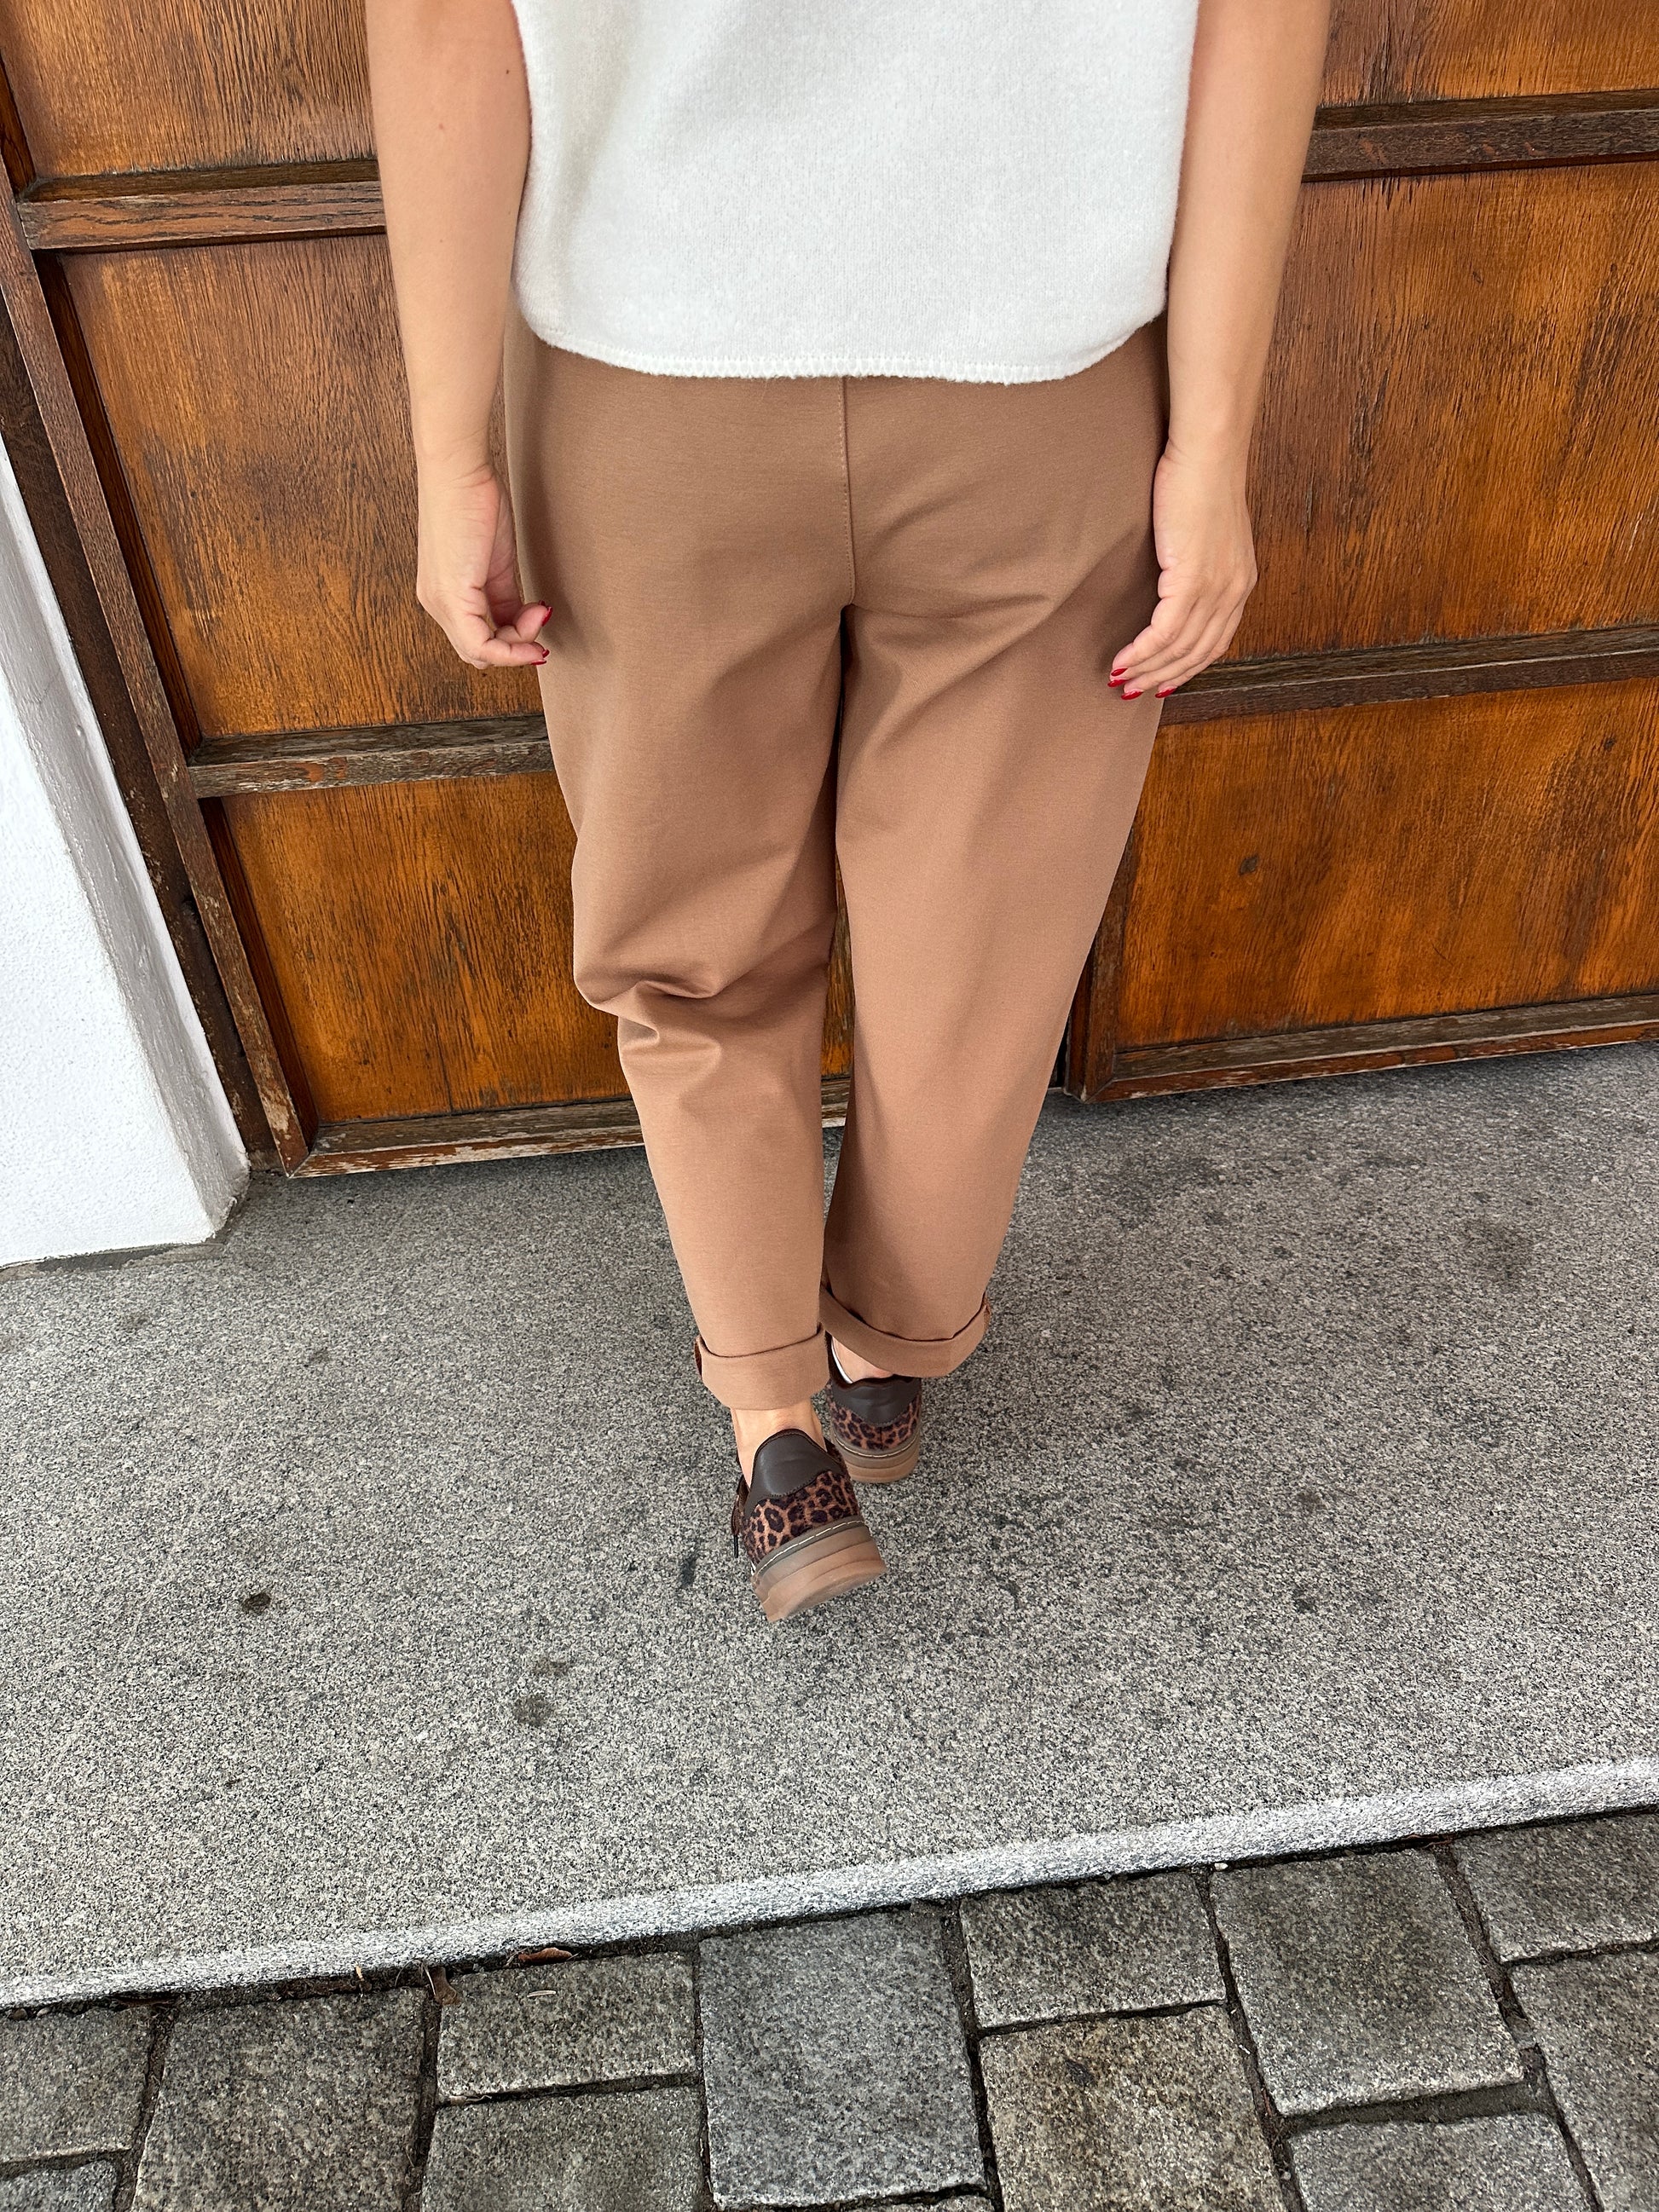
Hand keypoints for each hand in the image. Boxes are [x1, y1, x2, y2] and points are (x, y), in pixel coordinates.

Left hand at [415, 460, 549, 669]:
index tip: (541, 616)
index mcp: (443, 593)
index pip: (478, 637)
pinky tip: (536, 622)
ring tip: (540, 615)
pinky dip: (512, 646)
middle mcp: (436, 602)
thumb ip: (506, 595)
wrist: (459, 471)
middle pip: (478, 652)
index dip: (514, 639)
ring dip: (519, 643)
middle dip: (517, 645)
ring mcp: (440, 602)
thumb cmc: (473, 500)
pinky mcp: (450, 597)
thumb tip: (526, 617)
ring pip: (480, 653)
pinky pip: (481, 645)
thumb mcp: (497, 559)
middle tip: (541, 619)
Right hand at [1110, 440, 1256, 698]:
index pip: (1214, 642)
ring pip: (1179, 649)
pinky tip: (1121, 660)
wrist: (1207, 450)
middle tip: (1130, 690)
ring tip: (1117, 679)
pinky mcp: (1192, 579)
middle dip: (1161, 677)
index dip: (1185, 669)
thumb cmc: (1201, 477)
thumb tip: (1175, 577)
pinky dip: (1141, 652)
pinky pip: (1164, 632)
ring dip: (1145, 670)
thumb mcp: (1206, 529)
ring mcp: (1216, 588)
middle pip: (1197, 654)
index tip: (1159, 681)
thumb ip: (1199, 559)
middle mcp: (1234, 591)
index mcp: (1241, 583)